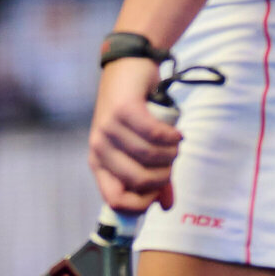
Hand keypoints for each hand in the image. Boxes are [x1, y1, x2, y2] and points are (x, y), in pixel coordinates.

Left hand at [88, 58, 181, 213]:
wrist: (130, 68)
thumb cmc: (137, 113)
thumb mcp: (142, 149)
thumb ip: (154, 179)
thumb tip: (165, 207)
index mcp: (99, 163)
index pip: (115, 201)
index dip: (142, 204)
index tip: (159, 192)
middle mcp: (99, 148)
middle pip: (139, 181)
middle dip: (164, 175)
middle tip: (171, 159)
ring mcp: (108, 128)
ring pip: (150, 156)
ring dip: (171, 152)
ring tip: (174, 142)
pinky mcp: (123, 109)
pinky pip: (155, 134)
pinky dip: (172, 136)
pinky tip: (176, 132)